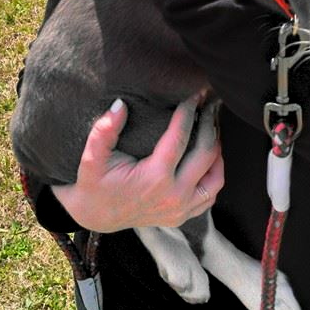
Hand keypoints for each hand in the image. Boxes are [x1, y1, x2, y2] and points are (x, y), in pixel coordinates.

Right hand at [52, 96, 223, 231]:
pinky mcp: (184, 216)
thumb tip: (120, 104)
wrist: (96, 216)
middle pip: (206, 154)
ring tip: (211, 127)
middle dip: (209, 124)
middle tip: (209, 104)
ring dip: (217, 149)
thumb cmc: (95, 183)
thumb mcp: (92, 157)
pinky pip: (211, 194)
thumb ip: (104, 130)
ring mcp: (181, 209)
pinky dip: (215, 173)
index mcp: (154, 179)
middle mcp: (173, 196)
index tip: (195, 94)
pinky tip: (209, 155)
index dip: (189, 112)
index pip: (181, 138)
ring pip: (216, 176)